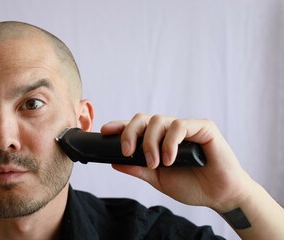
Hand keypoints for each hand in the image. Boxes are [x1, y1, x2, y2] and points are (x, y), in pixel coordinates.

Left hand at [101, 113, 252, 211]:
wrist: (218, 195)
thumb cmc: (191, 184)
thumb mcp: (157, 179)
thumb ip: (137, 169)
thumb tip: (113, 162)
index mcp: (159, 140)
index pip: (137, 127)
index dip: (120, 126)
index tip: (105, 131)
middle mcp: (170, 130)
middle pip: (144, 119)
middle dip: (130, 133)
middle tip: (127, 152)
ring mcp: (187, 127)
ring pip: (159, 120)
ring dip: (151, 142)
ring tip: (154, 163)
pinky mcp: (203, 127)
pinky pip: (180, 126)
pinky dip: (170, 143)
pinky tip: (170, 159)